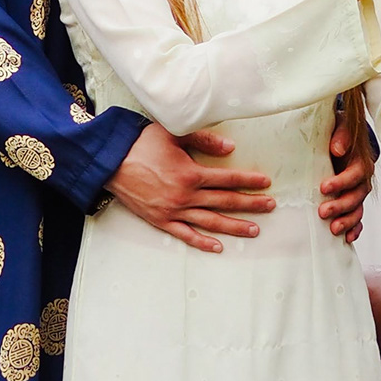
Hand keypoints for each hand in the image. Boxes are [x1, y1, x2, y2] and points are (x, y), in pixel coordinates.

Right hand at [107, 123, 274, 252]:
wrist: (110, 162)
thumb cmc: (141, 144)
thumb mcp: (173, 133)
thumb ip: (203, 140)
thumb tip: (229, 148)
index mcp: (190, 173)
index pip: (227, 179)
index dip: (249, 180)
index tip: (266, 183)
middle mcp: (185, 196)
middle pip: (225, 201)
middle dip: (250, 204)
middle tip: (270, 206)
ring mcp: (173, 211)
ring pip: (210, 221)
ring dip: (234, 226)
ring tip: (254, 230)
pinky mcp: (161, 220)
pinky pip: (185, 234)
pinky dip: (202, 242)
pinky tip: (217, 247)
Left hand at [320, 96, 374, 240]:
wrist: (342, 139)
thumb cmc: (338, 133)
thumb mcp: (340, 126)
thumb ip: (341, 135)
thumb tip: (337, 148)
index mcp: (361, 162)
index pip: (355, 175)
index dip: (341, 182)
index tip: (324, 187)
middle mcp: (362, 180)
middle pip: (356, 196)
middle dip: (341, 206)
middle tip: (323, 212)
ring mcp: (358, 193)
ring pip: (357, 210)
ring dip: (347, 221)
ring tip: (333, 230)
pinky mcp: (353, 202)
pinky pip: (358, 218)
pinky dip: (354, 229)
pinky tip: (347, 238)